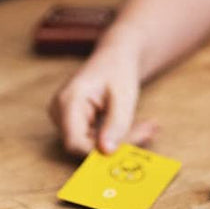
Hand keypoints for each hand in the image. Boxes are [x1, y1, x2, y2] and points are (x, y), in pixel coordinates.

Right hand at [49, 43, 157, 157]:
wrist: (115, 56)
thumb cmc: (119, 69)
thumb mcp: (124, 96)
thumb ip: (116, 124)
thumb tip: (106, 152)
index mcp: (68, 100)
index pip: (75, 142)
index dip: (99, 152)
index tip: (130, 148)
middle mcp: (59, 111)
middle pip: (85, 145)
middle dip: (118, 143)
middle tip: (149, 131)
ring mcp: (64, 119)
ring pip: (93, 145)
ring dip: (122, 140)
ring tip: (148, 126)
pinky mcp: (75, 124)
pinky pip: (96, 141)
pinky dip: (119, 136)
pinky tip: (139, 126)